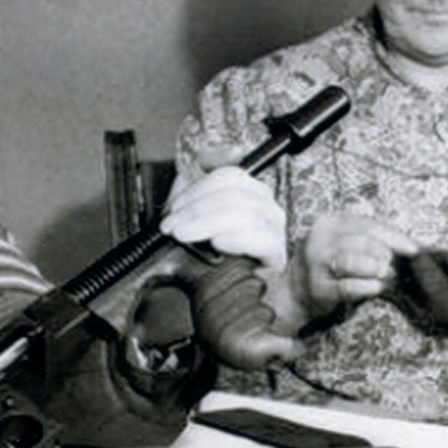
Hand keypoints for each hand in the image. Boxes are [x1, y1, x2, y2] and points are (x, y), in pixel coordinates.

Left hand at [160, 162, 287, 270]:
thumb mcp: (196, 210)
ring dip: (206, 222)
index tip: (173, 208)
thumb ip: (199, 175)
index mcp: (249, 191)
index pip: (229, 175)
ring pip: (243, 211)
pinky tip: (217, 244)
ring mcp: (274, 229)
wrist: (224, 296)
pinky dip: (235, 238)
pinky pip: (261, 237)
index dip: (196, 188)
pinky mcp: (276, 254)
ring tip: (184, 235)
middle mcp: (265, 205)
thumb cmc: (209, 255)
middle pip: (234, 191)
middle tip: (171, 225)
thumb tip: (217, 152)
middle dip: (195, 207)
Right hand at [292, 213, 420, 317]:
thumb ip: (367, 240)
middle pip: (363, 242)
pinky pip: (348, 286)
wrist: (293, 291)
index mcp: (328, 224)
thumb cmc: (328, 266)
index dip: (394, 237)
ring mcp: (315, 264)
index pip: (367, 225)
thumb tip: (405, 245)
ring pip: (355, 262)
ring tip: (387, 278)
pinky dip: (368, 287)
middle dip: (385, 255)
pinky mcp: (317, 288)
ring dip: (378, 271)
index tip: (414, 249)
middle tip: (394, 268)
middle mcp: (318, 240)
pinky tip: (377, 288)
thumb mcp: (341, 244)